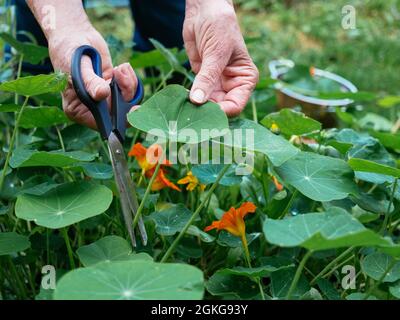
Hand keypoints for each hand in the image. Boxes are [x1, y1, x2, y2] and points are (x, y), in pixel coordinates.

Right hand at [47, 25, 137, 128]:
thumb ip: (90, 81)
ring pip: (126, 101)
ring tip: (120, 68)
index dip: (118, 120)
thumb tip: (102, 94)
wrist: (75, 35)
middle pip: (118, 113)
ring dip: (128, 84)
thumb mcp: (78, 66)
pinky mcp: (113, 88)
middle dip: (125, 94)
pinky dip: (129, 79)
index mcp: (77, 110)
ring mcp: (104, 99)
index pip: (100, 123)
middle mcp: (91, 108)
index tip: (133, 110)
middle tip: (122, 76)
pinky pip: (129, 91)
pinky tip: (122, 67)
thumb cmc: (69, 52)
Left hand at [184, 0, 258, 115]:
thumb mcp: (216, 52)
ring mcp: (216, 84)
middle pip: (221, 109)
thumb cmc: (219, 27)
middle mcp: (232, 85)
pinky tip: (182, 99)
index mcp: (245, 79)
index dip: (222, 112)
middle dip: (207, 112)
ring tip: (184, 109)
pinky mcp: (202, 81)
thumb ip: (207, 78)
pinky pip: (196, 97)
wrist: (204, 11)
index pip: (236, 106)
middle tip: (191, 113)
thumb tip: (197, 101)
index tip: (205, 112)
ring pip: (208, 106)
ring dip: (197, 108)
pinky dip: (189, 99)